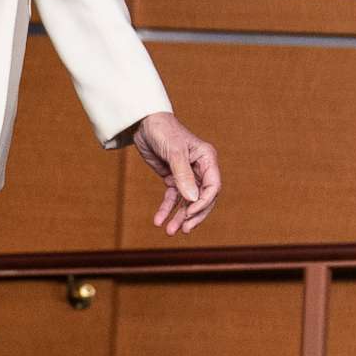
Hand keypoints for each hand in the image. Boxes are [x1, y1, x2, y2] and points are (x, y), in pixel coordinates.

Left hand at [132, 111, 218, 234]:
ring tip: (170, 231)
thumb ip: (183, 176)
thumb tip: (192, 199)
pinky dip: (166, 209)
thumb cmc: (163, 131)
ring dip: (179, 217)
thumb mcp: (174, 153)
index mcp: (207, 159)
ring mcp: (186, 174)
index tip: (189, 213)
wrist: (143, 123)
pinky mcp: (172, 177)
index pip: (212, 187)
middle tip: (184, 229)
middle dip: (193, 215)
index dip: (203, 203)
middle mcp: (200, 168)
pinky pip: (172, 197)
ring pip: (187, 201)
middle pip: (202, 198)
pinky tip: (159, 221)